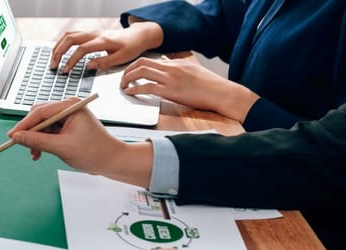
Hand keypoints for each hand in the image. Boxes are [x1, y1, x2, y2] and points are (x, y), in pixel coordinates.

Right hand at [6, 98, 150, 187]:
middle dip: (30, 132)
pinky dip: (42, 141)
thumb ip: (37, 141)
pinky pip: (48, 131)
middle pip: (39, 116)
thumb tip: (17, 137)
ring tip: (35, 154)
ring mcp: (68, 117)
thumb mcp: (61, 147)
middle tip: (22, 146)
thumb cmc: (95, 152)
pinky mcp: (68, 126)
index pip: (40, 112)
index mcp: (70, 106)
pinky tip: (40, 152)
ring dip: (36, 139)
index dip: (24, 125)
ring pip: (42, 125)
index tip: (12, 136)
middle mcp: (68, 108)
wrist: (112, 161)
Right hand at [51, 22, 163, 72]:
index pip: (82, 49)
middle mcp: (95, 34)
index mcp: (103, 41)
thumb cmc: (131, 47)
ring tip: (53, 59)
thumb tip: (89, 66)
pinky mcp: (90, 33)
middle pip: (70, 39)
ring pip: (68, 35)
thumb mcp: (122, 58)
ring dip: (58, 47)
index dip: (72, 60)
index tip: (66, 71)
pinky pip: (72, 35)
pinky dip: (63, 43)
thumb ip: (104, 62)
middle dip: (59, 52)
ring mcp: (91, 32)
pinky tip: (59, 51)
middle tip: (53, 66)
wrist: (137, 35)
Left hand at [121, 58, 258, 121]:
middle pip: (142, 62)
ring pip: (141, 72)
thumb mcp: (193, 71)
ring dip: (128, 78)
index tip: (131, 72)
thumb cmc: (211, 86)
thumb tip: (168, 67)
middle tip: (123, 78)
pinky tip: (129, 92)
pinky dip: (134, 89)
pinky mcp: (170, 91)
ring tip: (123, 85)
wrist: (222, 93)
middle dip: (128, 69)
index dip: (137, 66)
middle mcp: (172, 68)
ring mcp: (170, 78)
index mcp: (177, 63)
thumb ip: (179, 69)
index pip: (151, 60)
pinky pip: (146, 87)